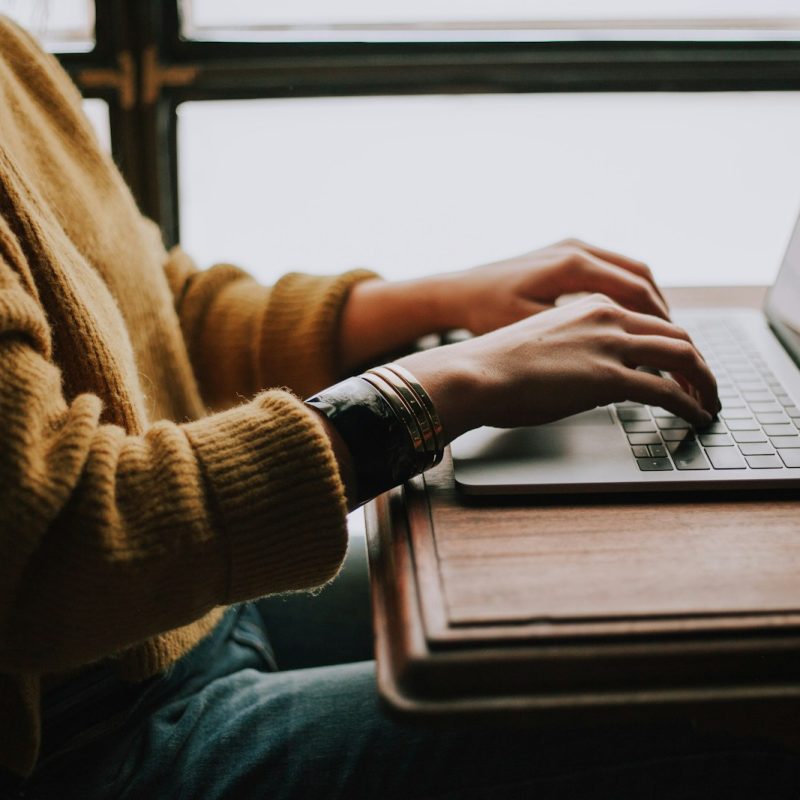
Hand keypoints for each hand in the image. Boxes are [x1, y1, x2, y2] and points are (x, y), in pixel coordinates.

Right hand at [397, 294, 718, 442]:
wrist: (474, 372)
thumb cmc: (495, 364)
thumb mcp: (543, 342)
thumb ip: (576, 348)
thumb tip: (590, 375)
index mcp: (589, 304)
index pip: (649, 319)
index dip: (673, 343)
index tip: (680, 364)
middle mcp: (606, 316)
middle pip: (675, 333)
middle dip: (698, 362)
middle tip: (705, 384)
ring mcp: (610, 344)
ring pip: (682, 355)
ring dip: (703, 381)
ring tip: (708, 402)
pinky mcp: (609, 377)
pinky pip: (667, 390)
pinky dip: (690, 404)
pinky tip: (696, 416)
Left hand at [440, 239, 669, 334]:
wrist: (456, 292)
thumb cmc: (486, 313)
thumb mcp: (531, 330)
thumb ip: (578, 338)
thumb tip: (623, 356)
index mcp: (572, 265)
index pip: (636, 291)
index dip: (660, 322)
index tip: (674, 348)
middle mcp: (576, 249)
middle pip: (640, 277)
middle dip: (662, 312)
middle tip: (676, 343)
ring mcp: (571, 247)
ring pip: (629, 270)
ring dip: (648, 301)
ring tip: (659, 333)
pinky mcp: (564, 253)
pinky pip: (611, 269)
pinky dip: (628, 292)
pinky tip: (629, 318)